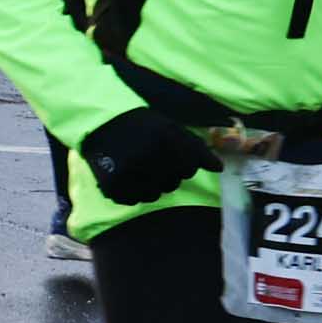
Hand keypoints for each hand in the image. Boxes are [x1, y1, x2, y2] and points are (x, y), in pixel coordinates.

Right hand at [80, 108, 213, 206]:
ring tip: (140, 166)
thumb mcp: (170, 127)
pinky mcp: (115, 187)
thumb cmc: (142, 125)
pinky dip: (135, 190)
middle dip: (169, 172)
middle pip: (175, 182)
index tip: (171, 153)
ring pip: (157, 194)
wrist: (102, 123)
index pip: (191, 166)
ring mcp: (131, 175)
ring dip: (153, 183)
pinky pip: (137, 199)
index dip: (185, 161)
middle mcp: (149, 158)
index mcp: (165, 139)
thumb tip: (219, 168)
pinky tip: (129, 174)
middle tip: (153, 158)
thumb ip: (196, 146)